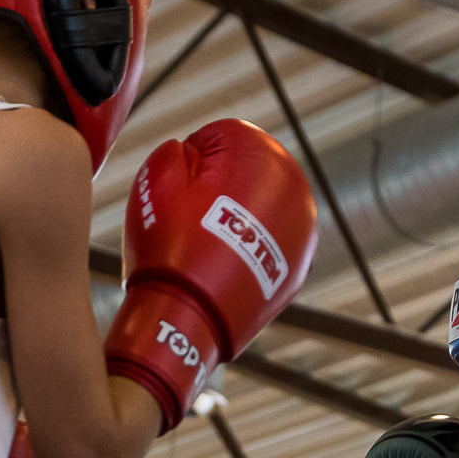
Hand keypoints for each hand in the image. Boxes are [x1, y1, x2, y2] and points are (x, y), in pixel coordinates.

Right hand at [104, 119, 316, 429]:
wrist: (188, 320)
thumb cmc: (168, 247)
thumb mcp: (156, 177)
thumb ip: (177, 149)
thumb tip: (194, 152)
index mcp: (260, 153)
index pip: (222, 137)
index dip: (190, 160)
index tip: (177, 189)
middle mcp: (294, 187)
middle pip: (248, 175)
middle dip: (220, 189)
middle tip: (190, 220)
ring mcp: (302, 230)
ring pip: (261, 210)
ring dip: (237, 218)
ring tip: (204, 245)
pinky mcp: (299, 266)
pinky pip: (268, 246)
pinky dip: (249, 249)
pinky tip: (222, 264)